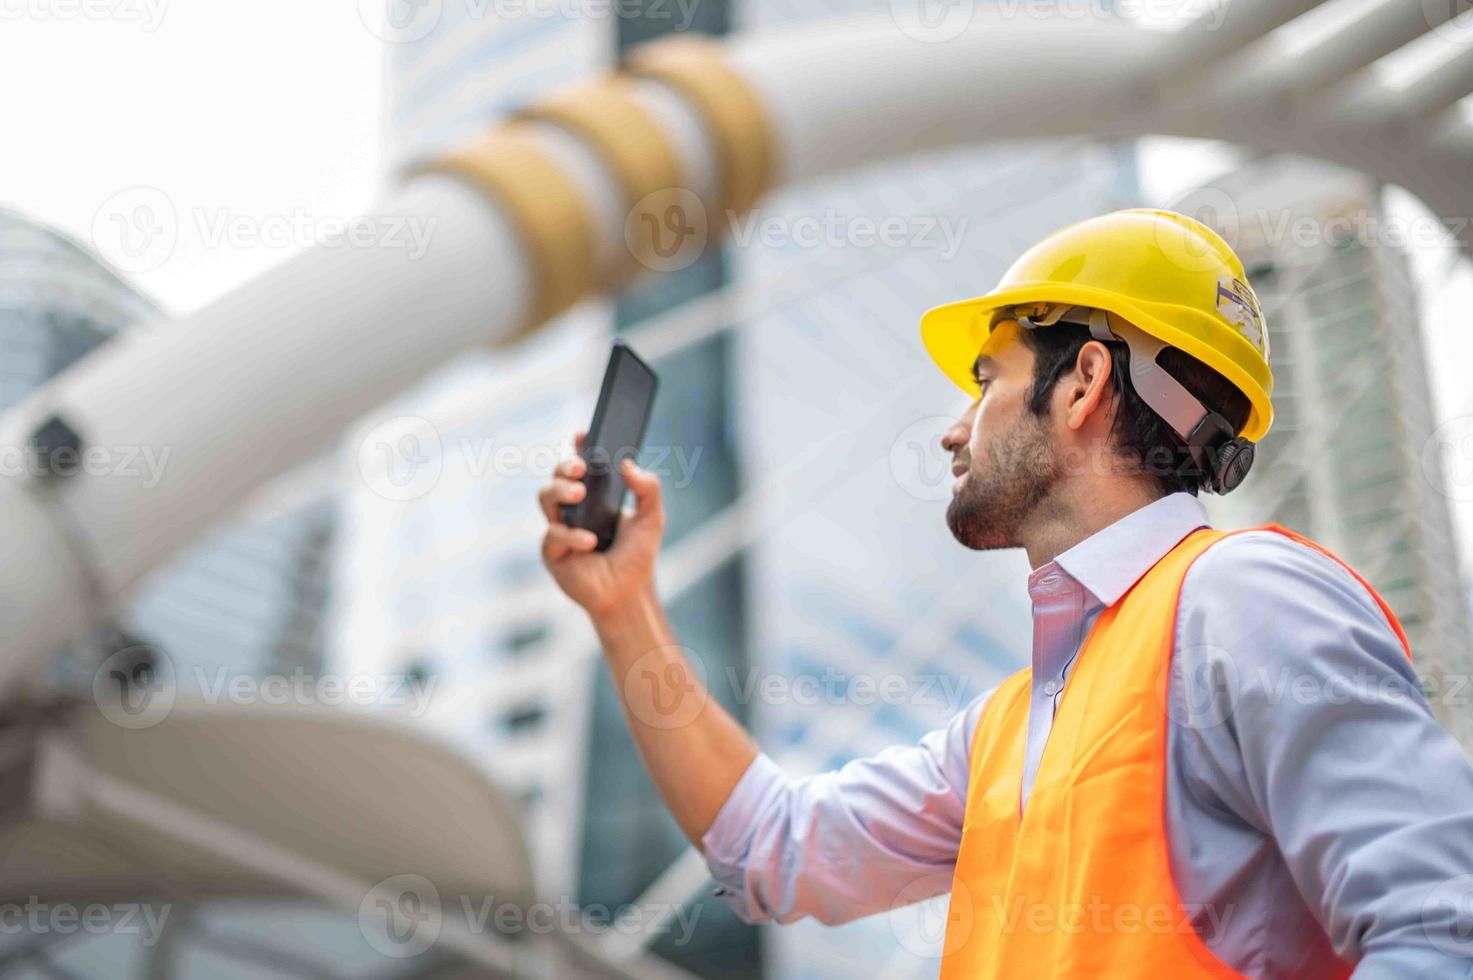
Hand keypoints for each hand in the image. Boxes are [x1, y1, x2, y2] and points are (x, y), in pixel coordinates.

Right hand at [538, 431, 665, 618]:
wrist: (629, 594)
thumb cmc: (637, 556)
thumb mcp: (652, 518)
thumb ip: (648, 489)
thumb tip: (628, 464)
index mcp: (593, 496)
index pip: (580, 465)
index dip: (578, 447)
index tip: (584, 434)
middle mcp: (572, 509)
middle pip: (557, 477)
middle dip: (564, 466)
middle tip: (580, 467)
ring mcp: (559, 529)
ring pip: (545, 498)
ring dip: (560, 490)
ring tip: (579, 493)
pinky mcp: (553, 553)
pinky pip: (554, 536)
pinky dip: (571, 535)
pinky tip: (589, 541)